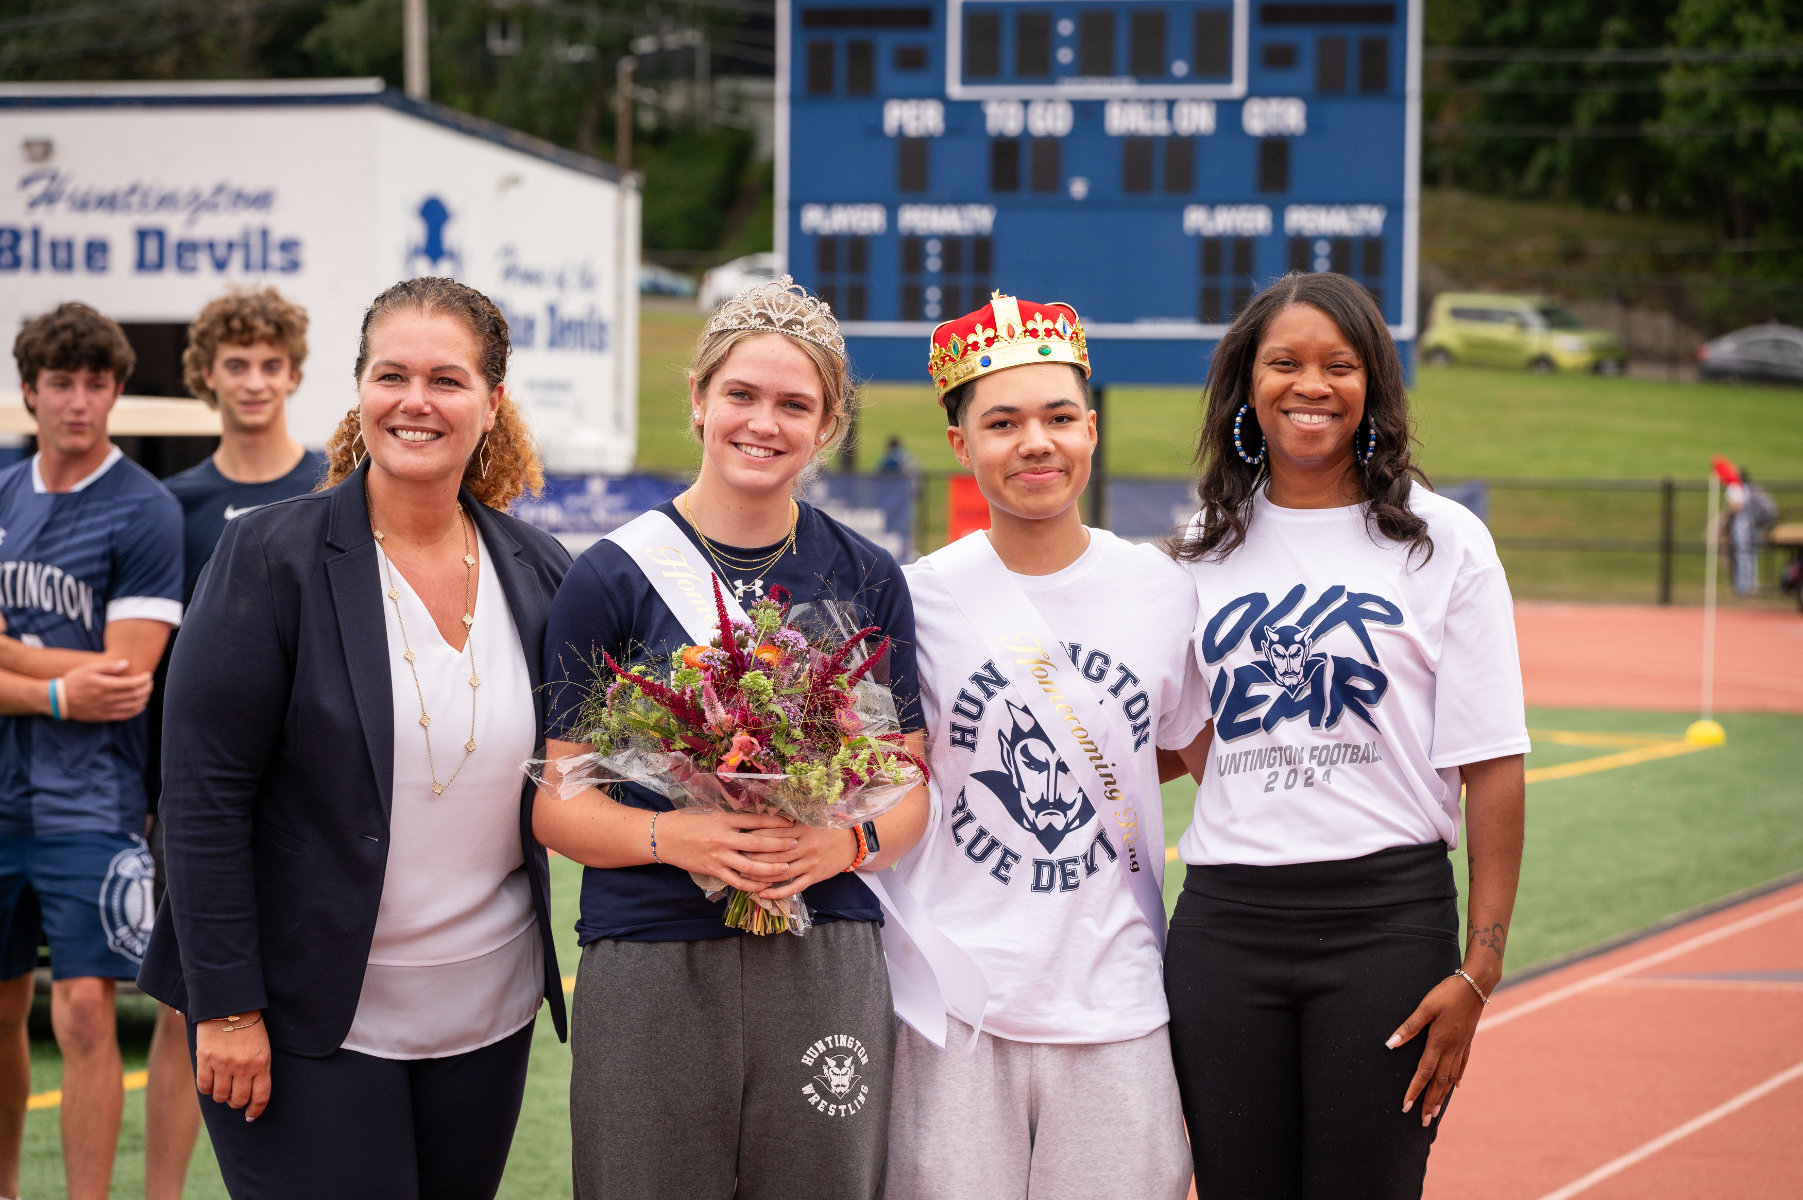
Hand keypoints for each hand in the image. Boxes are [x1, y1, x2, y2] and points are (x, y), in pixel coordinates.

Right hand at [59, 658, 152, 721]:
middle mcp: (107, 699)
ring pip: (134, 706)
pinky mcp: (104, 717)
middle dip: (147, 688)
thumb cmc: (74, 680)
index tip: (148, 675)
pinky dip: (137, 710)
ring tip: (146, 692)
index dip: (144, 679)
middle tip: (150, 682)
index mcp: (104, 685)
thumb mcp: (89, 669)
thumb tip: (126, 664)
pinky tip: (140, 704)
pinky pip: (126, 716)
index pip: (133, 683)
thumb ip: (108, 666)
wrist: (59, 699)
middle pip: (136, 695)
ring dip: (144, 698)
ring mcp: (106, 710)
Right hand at [195, 1014, 271, 1121]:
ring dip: (221, 1096)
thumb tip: (251, 1094)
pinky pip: (203, 1086)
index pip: (260, 1096)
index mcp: (262, 1063)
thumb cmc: (249, 1027)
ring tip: (222, 1086)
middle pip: (238, 1100)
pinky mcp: (205, 1060)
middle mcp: (243, 1067)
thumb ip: (258, 1069)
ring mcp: (223, 1064)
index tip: (251, 1116)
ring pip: (220, 1096)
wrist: (230, 1004)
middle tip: (234, 1096)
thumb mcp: (262, 1047)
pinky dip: (206, 1088)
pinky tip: (209, 1081)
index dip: (256, 1110)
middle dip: (236, 1103)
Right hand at [656, 809, 799, 893]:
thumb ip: (731, 816)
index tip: (791, 822)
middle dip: (780, 845)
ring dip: (771, 868)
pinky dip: (752, 885)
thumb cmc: (685, 821)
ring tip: (786, 868)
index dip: (776, 822)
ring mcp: (718, 857)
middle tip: (795, 845)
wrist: (662, 837)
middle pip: (758, 843)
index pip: (755, 820)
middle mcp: (723, 838)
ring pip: (751, 866)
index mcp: (723, 819)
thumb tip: (755, 815)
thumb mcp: (709, 811)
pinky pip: (736, 881)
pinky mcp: (713, 871)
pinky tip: (764, 886)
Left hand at [747, 825, 859, 900]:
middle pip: (773, 853)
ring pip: (780, 871)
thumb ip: (790, 821)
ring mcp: (810, 863)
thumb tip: (763, 817)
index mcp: (802, 828)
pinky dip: (777, 892)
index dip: (755, 836)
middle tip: (734, 857)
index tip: (739, 837)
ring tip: (742, 876)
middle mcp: (805, 846)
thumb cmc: (828, 830)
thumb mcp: (810, 820)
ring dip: (760, 874)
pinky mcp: (815, 877)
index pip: (773, 832)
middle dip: (752, 856)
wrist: (853, 843)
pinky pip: (793, 887)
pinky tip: (762, 893)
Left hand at [1387, 975, 1484, 1124]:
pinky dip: (1456, 1079)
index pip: (1424, 1072)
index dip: (1414, 1090)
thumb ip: (1408, 1027)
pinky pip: (1462, 1065)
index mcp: (1439, 1041)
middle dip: (1430, 1102)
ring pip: (1451, 1077)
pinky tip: (1454, 1087)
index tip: (1406, 1106)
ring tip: (1435, 1112)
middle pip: (1439, 1081)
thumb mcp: (1425, 1006)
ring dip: (1442, 1096)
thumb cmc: (1448, 992)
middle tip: (1423, 1122)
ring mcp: (1462, 1046)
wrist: (1477, 984)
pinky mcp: (1468, 1041)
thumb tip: (1389, 1044)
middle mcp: (1452, 1048)